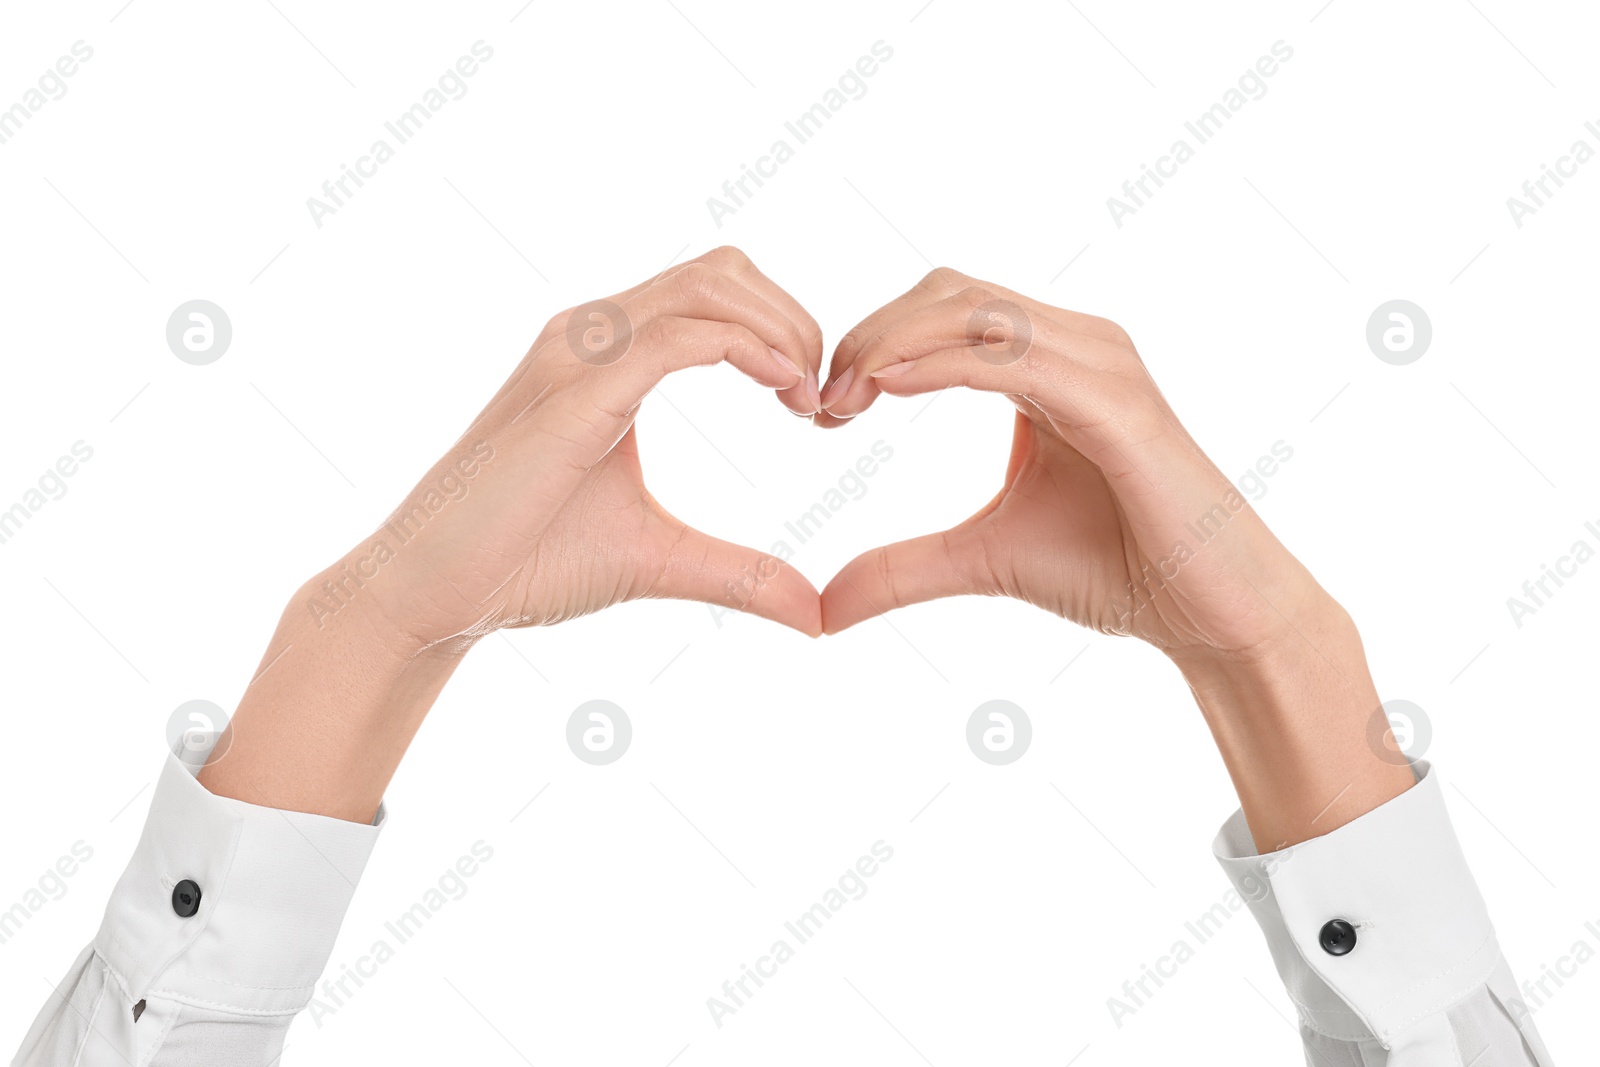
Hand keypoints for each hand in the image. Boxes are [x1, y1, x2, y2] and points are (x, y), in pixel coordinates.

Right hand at [339, 246, 826, 647]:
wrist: (436, 593)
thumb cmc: (529, 564)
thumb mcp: (662, 559)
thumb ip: (740, 573)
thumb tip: (817, 617)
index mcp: (606, 355)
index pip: (716, 292)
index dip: (784, 331)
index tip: (816, 406)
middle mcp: (590, 334)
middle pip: (723, 269)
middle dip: (794, 320)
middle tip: (824, 399)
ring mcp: (577, 353)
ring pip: (709, 284)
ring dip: (780, 329)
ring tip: (807, 398)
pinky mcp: (575, 392)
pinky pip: (680, 337)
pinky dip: (749, 351)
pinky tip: (784, 394)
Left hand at [814, 268, 1413, 847]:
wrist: (1212, 614)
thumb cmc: (1119, 571)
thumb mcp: (983, 560)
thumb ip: (903, 568)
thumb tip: (821, 609)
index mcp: (1050, 362)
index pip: (944, 311)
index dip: (872, 342)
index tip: (823, 406)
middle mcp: (1079, 345)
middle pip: (949, 293)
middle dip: (871, 333)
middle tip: (821, 401)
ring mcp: (1104, 366)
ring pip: (978, 311)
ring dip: (894, 341)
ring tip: (841, 397)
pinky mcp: (1119, 404)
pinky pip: (1016, 359)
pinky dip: (943, 363)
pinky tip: (887, 388)